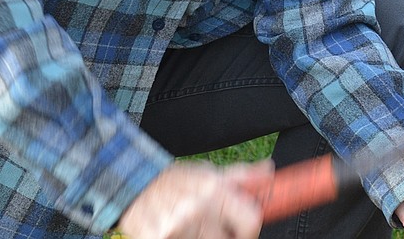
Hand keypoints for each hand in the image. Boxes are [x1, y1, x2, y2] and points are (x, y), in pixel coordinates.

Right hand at [116, 160, 273, 238]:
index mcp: (215, 189)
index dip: (249, 231)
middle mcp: (198, 208)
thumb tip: (268, 170)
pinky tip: (176, 233)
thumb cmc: (178, 181)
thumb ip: (241, 176)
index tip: (242, 232)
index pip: (250, 221)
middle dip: (223, 237)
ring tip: (191, 227)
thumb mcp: (209, 172)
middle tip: (213, 229)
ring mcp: (177, 227)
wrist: (135, 185)